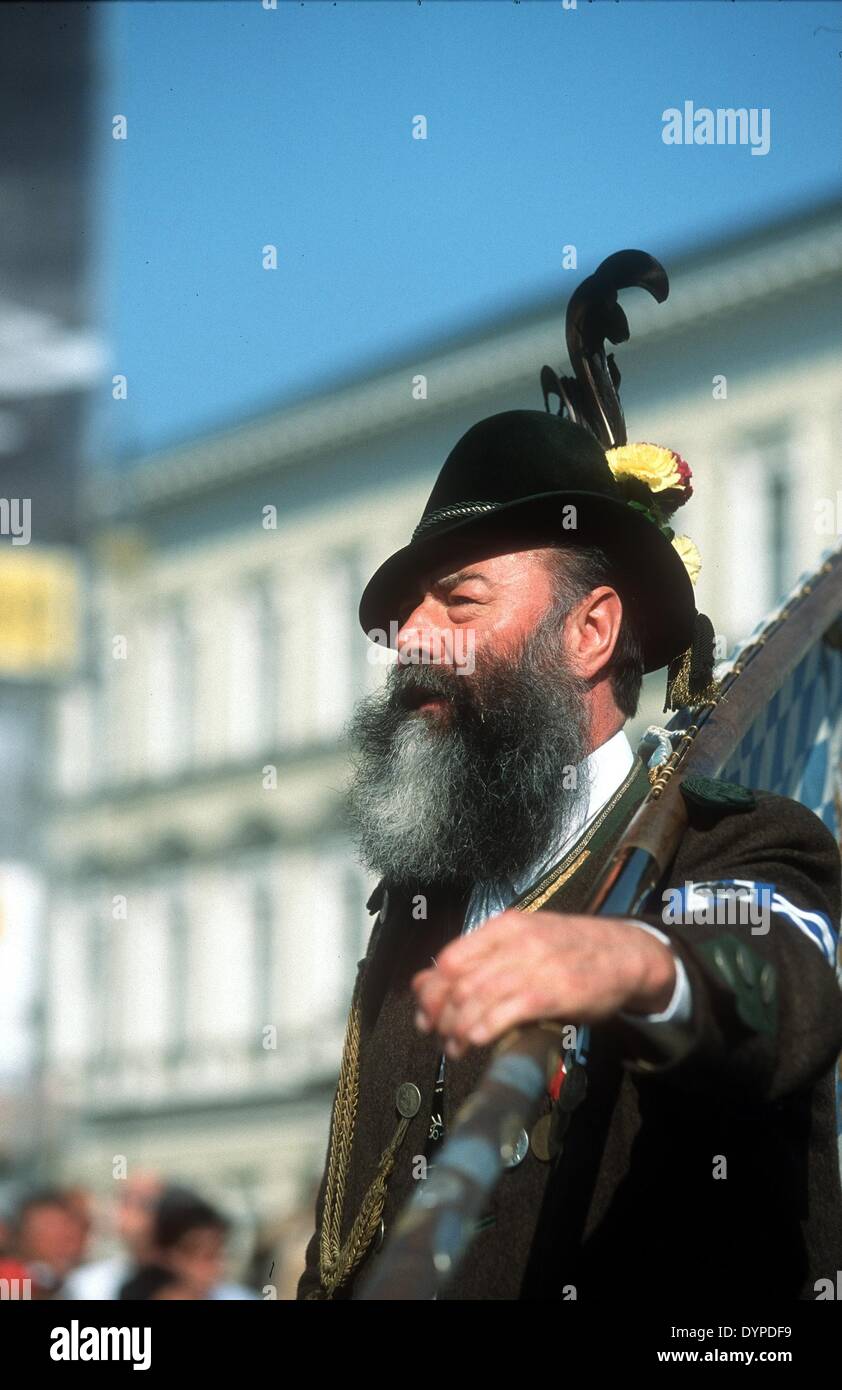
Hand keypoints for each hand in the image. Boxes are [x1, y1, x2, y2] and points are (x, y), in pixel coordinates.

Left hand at [411, 911, 675, 1059]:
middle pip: (459, 981)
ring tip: (455, 1047)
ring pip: (477, 998)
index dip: (430, 990)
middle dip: (440, 1014)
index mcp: (506, 927)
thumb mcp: (524, 942)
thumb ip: (480, 959)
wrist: (627, 953)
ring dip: (458, 1028)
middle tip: (436, 1035)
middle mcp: (517, 942)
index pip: (450, 958)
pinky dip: (484, 1028)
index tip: (424, 1013)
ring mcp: (536, 965)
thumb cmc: (571, 950)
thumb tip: (426, 982)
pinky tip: (475, 1041)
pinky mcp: (554, 991)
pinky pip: (507, 1011)